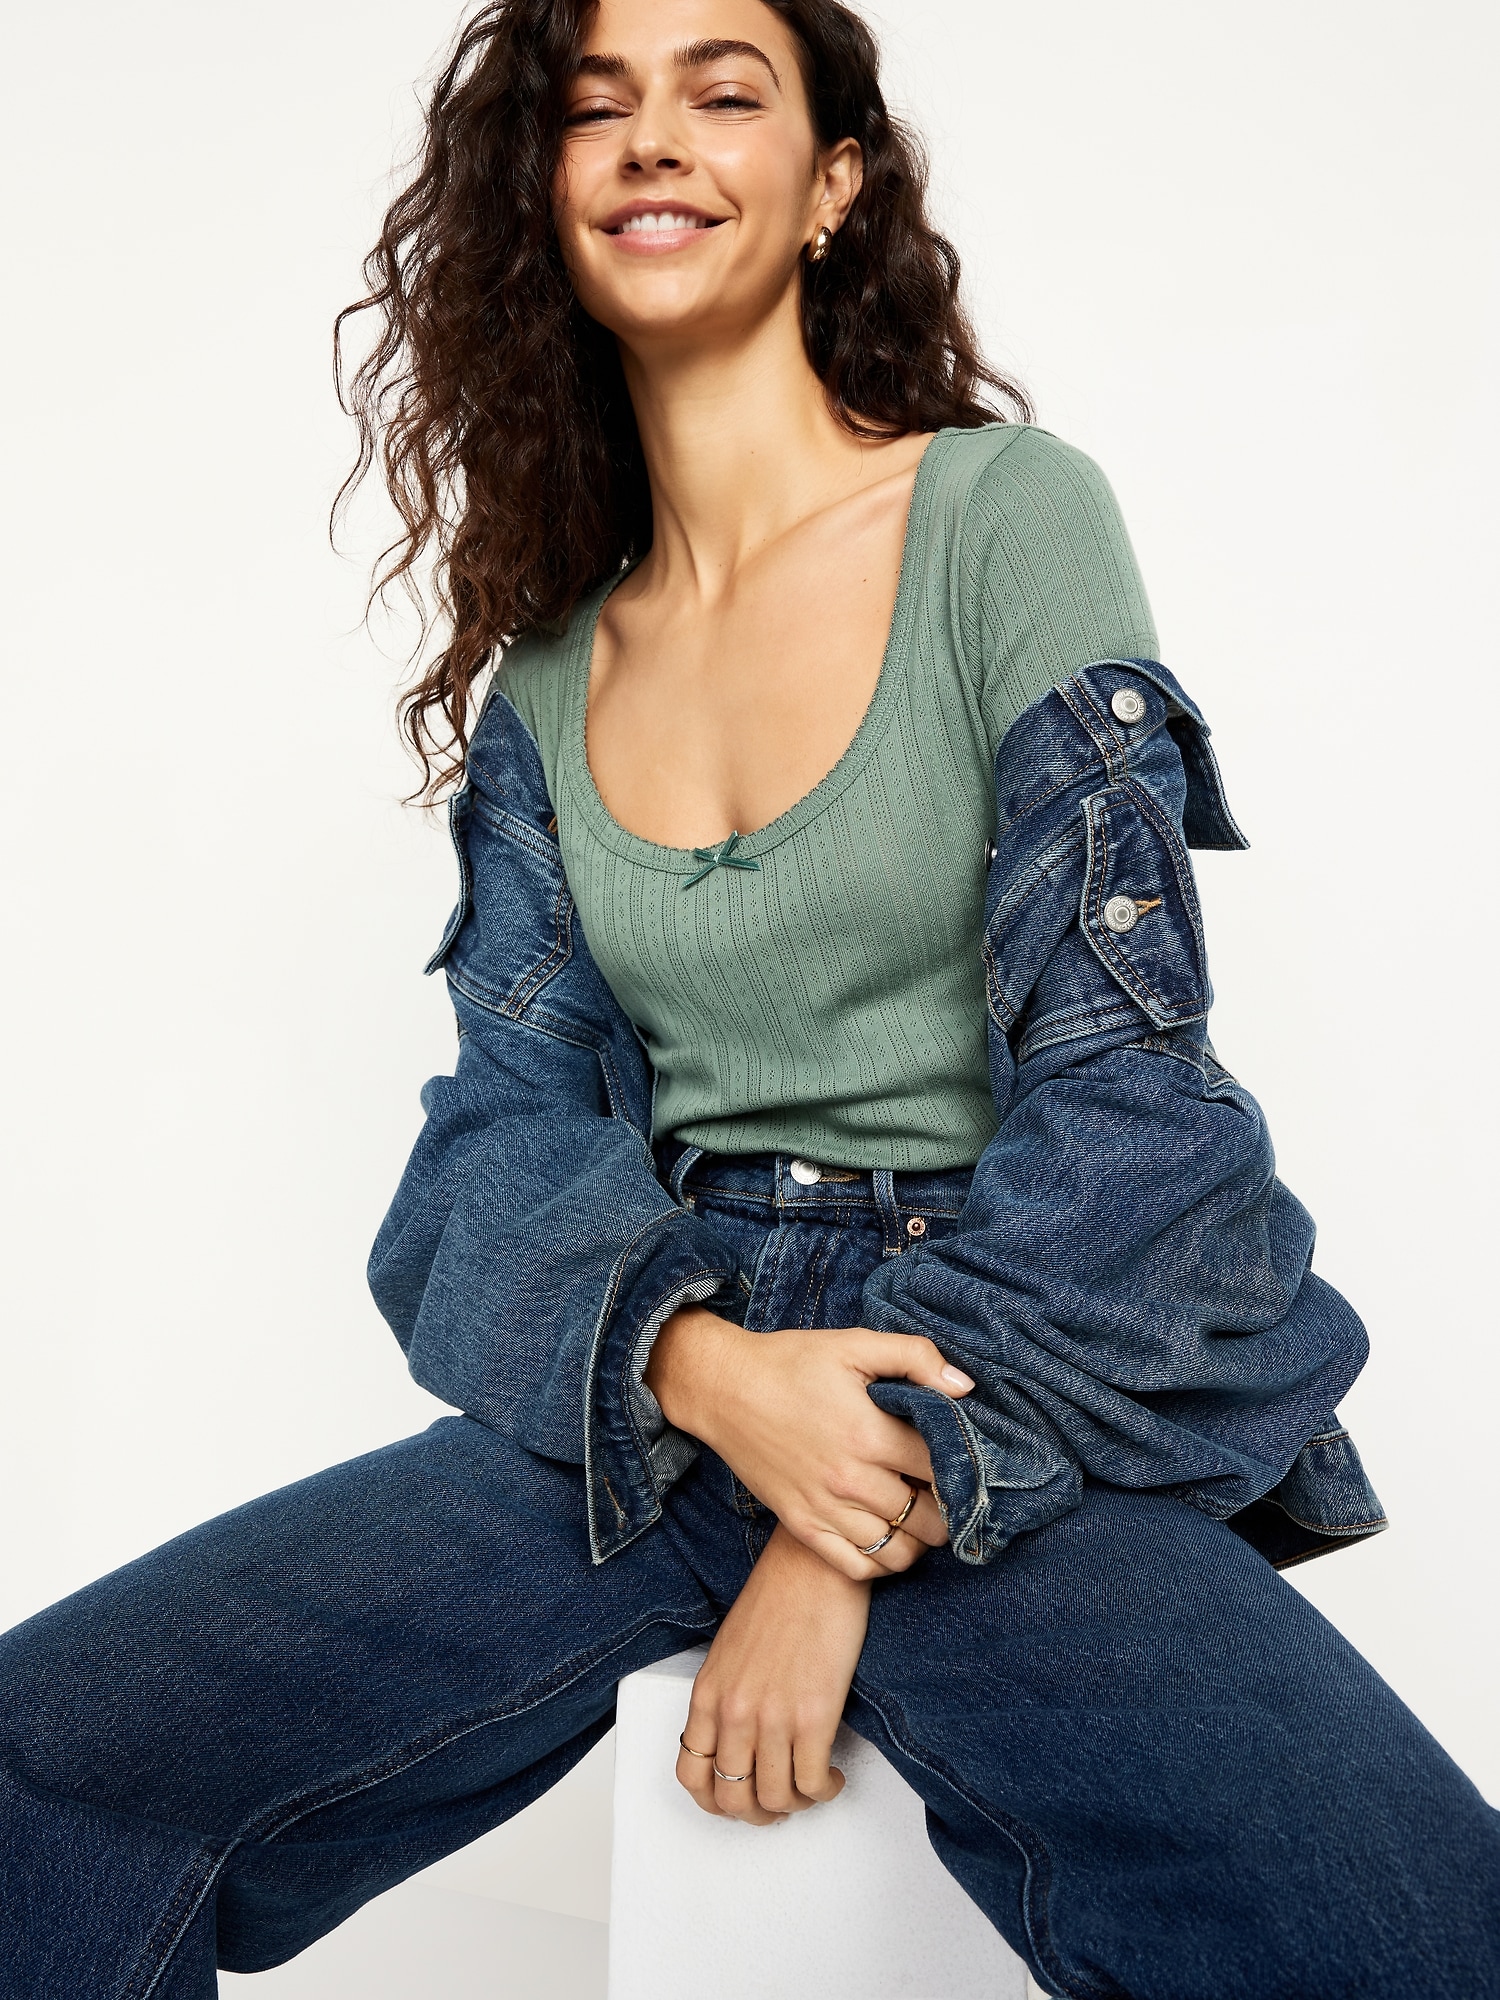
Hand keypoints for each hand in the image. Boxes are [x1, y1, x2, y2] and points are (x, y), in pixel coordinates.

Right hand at [645, 1310, 972, 1579]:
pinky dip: (882, 1562)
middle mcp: (849, 1480)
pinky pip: (856, 1567)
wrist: (722, 1389)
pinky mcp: (802, 1526)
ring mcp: (824, 1509)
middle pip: (927, 1518)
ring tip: (923, 1514)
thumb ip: (915, 1357)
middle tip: (950, 1490)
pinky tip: (889, 1537)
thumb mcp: (854, 1344)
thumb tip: (965, 1387)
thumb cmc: (790, 1362)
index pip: (941, 1467)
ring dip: (920, 1538)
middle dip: (948, 1507)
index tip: (967, 1460)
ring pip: (897, 1551)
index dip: (963, 1466)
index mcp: (868, 1434)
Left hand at [676, 1525, 869, 1827]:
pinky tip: (831, 1775)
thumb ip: (726, 1696)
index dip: (715, 1801)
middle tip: (779, 1801)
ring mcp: (772, 1718)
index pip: (692, 1776)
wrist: (813, 1565)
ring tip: (811, 1785)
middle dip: (758, 1812)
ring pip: (775, 1799)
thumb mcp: (730, 1651)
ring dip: (795, 1803)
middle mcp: (733, 1712)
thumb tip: (739, 1741)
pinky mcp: (814, 1717)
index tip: (737, 1799)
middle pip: (733, 1798)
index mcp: (707, 1695)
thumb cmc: (778, 1597)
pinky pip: (813, 1784)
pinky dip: (824, 1790)